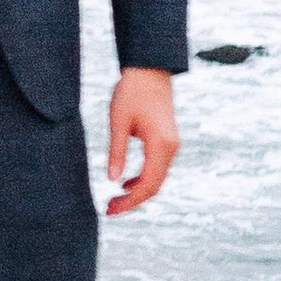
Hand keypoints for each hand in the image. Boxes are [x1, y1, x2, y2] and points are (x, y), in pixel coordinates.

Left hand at [104, 68, 178, 216]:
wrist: (150, 70)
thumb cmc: (132, 92)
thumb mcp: (118, 122)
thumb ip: (117, 152)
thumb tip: (113, 180)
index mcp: (161, 145)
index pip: (147, 184)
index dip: (129, 201)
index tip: (109, 209)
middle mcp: (171, 148)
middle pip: (154, 186)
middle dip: (132, 201)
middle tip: (108, 209)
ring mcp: (171, 145)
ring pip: (157, 178)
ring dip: (137, 192)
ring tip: (114, 200)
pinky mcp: (167, 141)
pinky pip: (157, 168)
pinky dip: (142, 179)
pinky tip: (125, 184)